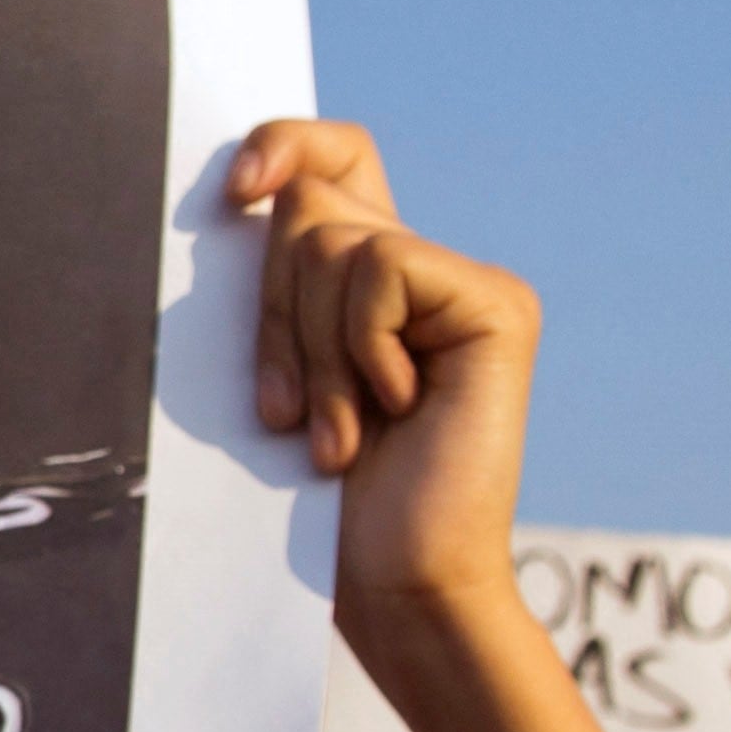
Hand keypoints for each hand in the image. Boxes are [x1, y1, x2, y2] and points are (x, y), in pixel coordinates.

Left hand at [232, 120, 543, 643]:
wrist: (396, 584)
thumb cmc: (318, 505)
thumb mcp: (277, 375)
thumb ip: (276, 288)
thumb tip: (243, 199)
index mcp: (373, 283)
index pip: (332, 160)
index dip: (283, 147)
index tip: (235, 195)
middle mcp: (427, 271)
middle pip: (308, 208)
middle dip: (272, 312)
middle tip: (291, 411)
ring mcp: (468, 286)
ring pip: (333, 243)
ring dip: (311, 351)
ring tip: (337, 433)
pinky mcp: (495, 305)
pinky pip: (383, 268)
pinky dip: (358, 346)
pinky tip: (393, 409)